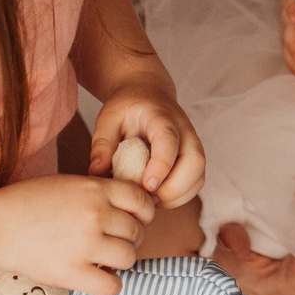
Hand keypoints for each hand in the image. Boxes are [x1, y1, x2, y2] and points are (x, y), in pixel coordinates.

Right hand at [0, 172, 155, 294]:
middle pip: (136, 231)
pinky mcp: (72, 271)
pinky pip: (112, 285)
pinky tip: (97, 277)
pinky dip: (110, 284)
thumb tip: (131, 209)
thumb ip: (99, 193)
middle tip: (111, 242)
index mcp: (96, 189)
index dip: (142, 213)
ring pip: (129, 257)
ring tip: (103, 259)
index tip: (132, 220)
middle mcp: (96, 214)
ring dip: (120, 260)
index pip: (142, 201)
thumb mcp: (69, 184)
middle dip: (129, 237)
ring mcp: (85, 244)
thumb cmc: (28, 202)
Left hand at [88, 86, 205, 206]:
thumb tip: (96, 173)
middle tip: (145, 198)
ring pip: (198, 176)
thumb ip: (102, 144)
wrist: (148, 94)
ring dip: (176, 196)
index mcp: (162, 117)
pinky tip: (157, 198)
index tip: (147, 185)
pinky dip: (179, 197)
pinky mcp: (193, 159)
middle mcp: (185, 131)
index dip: (161, 165)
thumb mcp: (108, 118)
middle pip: (194, 162)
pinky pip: (195, 183)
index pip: (169, 141)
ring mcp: (193, 145)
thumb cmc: (127, 108)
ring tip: (149, 200)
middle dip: (173, 188)